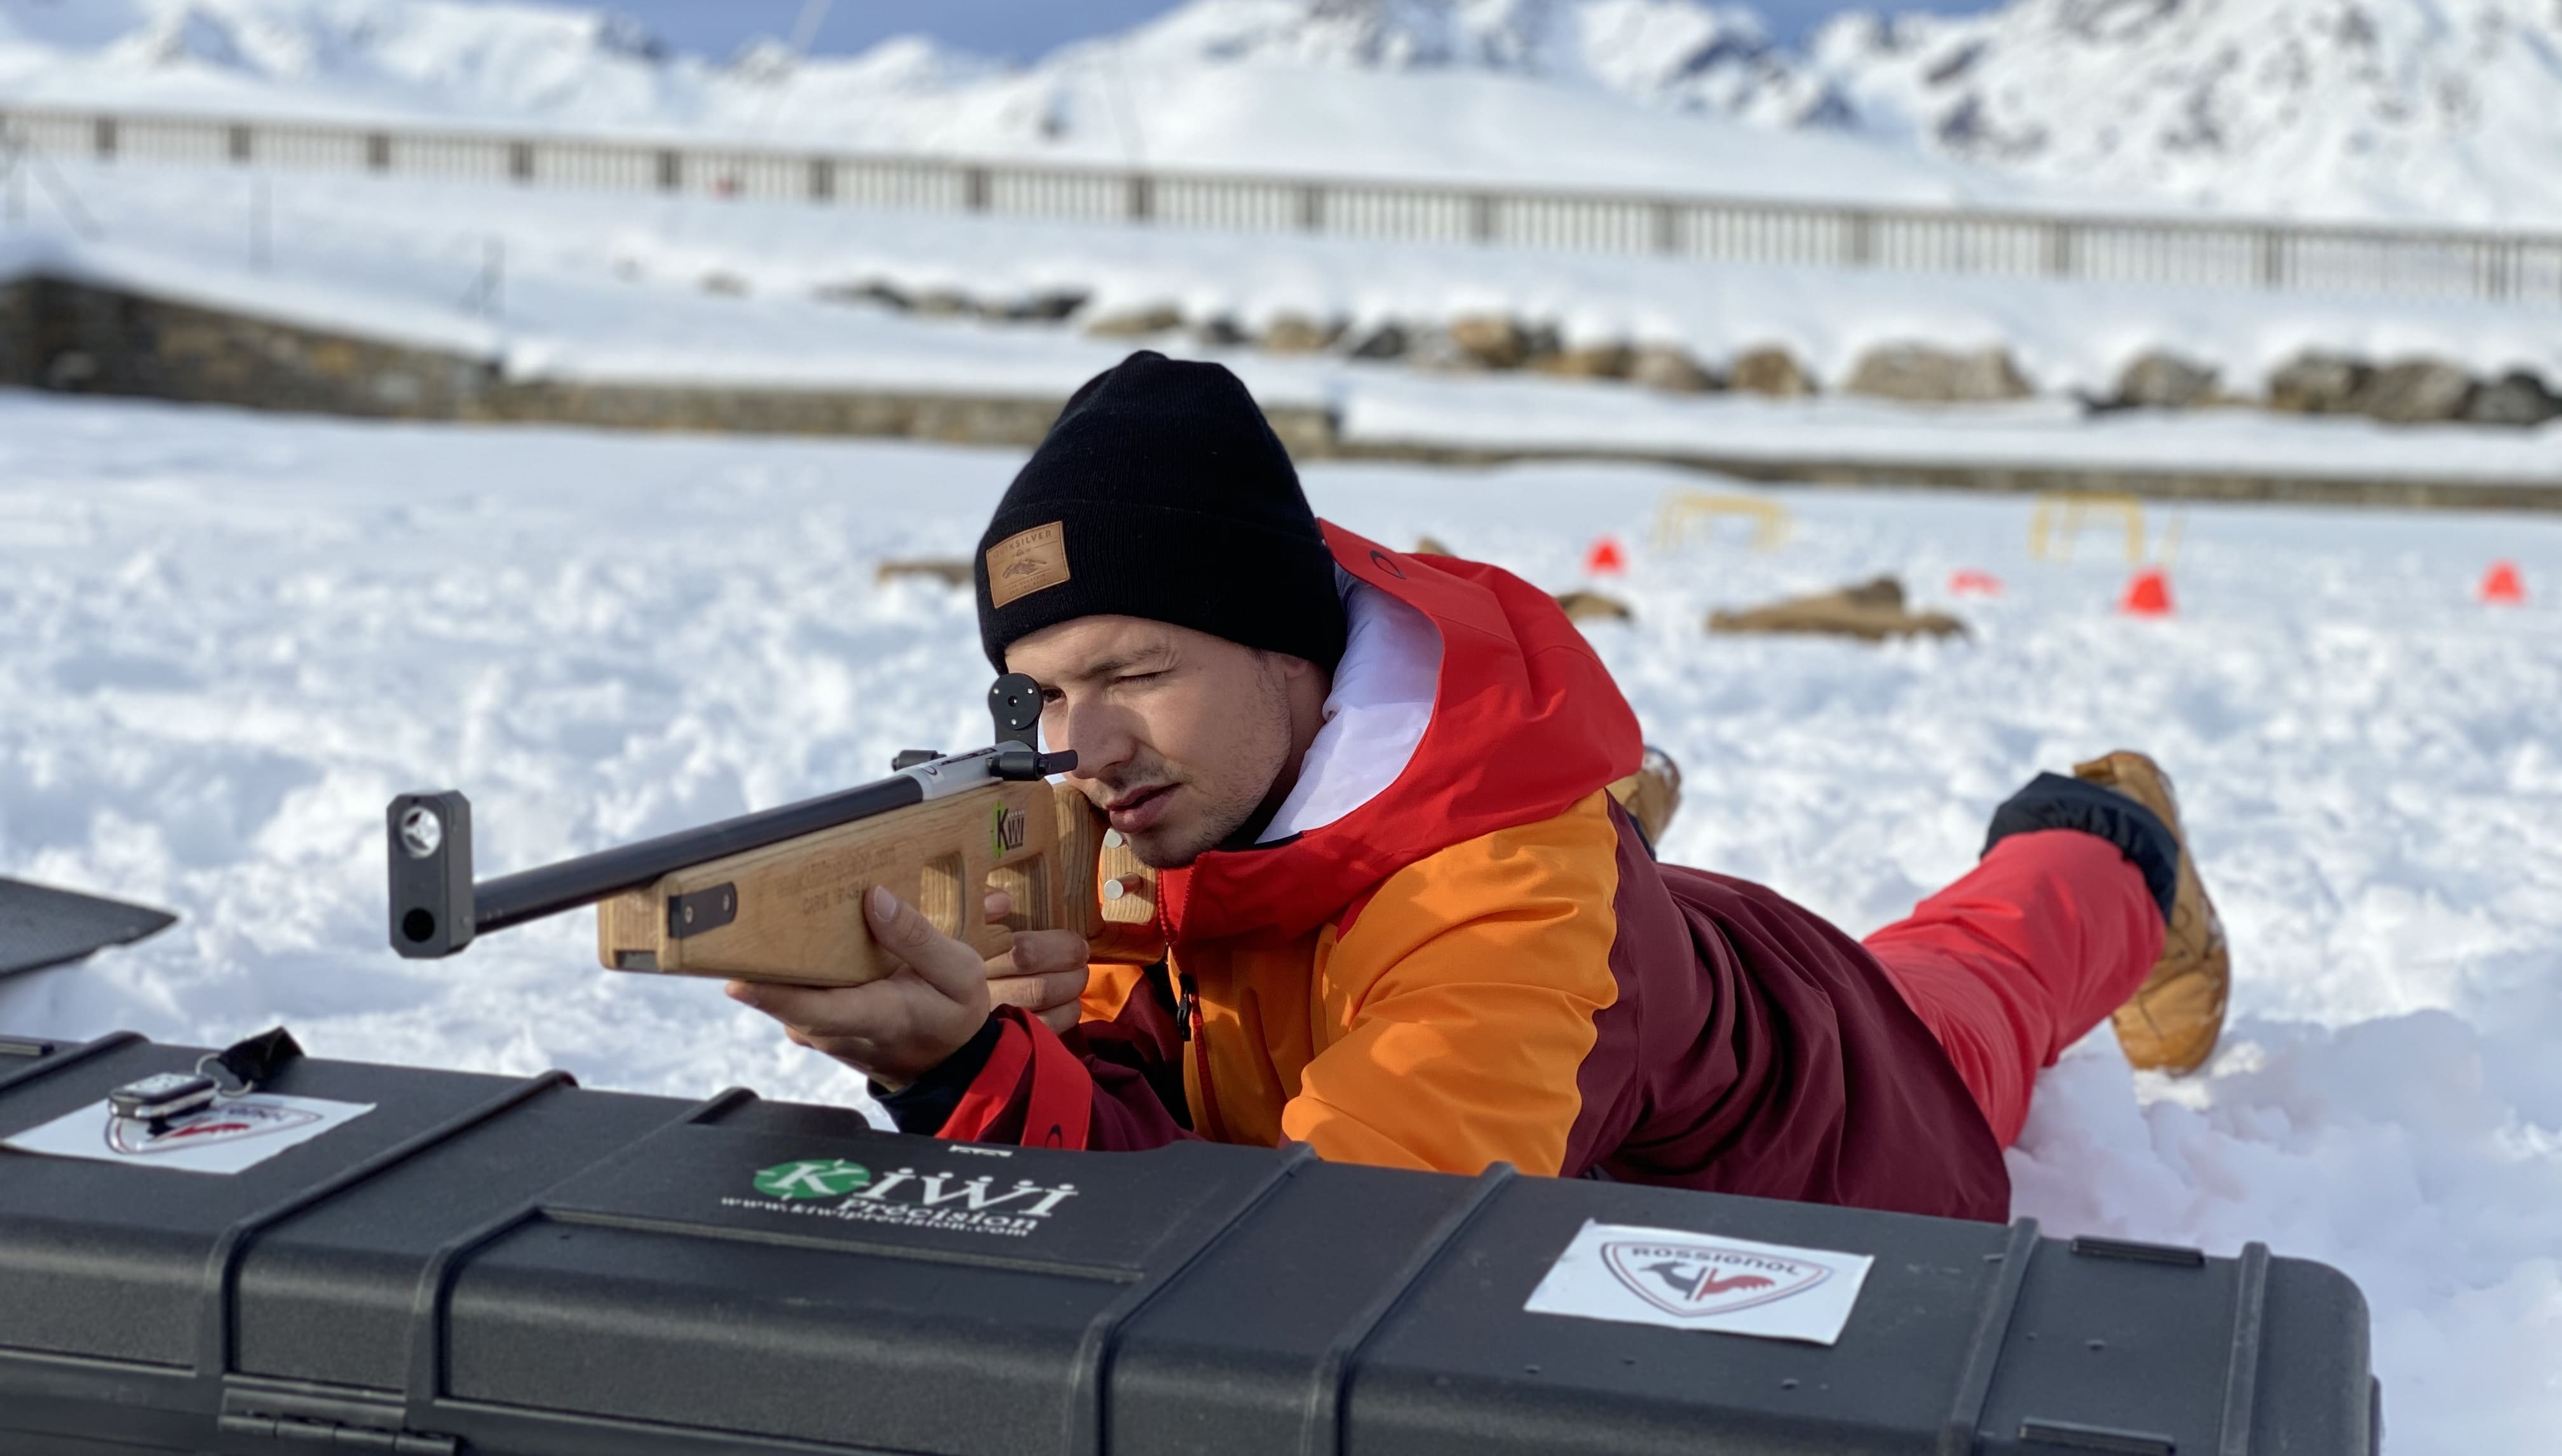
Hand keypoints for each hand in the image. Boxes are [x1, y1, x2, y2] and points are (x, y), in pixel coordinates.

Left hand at [726, 886, 1090, 1090]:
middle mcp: (837, 1032)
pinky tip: (794, 937)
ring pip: (782, 997)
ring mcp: (821, 1034)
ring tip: (766, 913)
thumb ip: (917, 937)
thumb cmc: (953, 1016)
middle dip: (760, 960)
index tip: (736, 977)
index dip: (771, 993)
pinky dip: (787, 969)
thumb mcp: (959, 973)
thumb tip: (874, 899)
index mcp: (876, 1017)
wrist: (951, 1064)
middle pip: (783, 998)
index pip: (813, 1010)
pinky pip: (791, 996)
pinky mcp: (815, 1028)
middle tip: (743, 913)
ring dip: (771, 961)